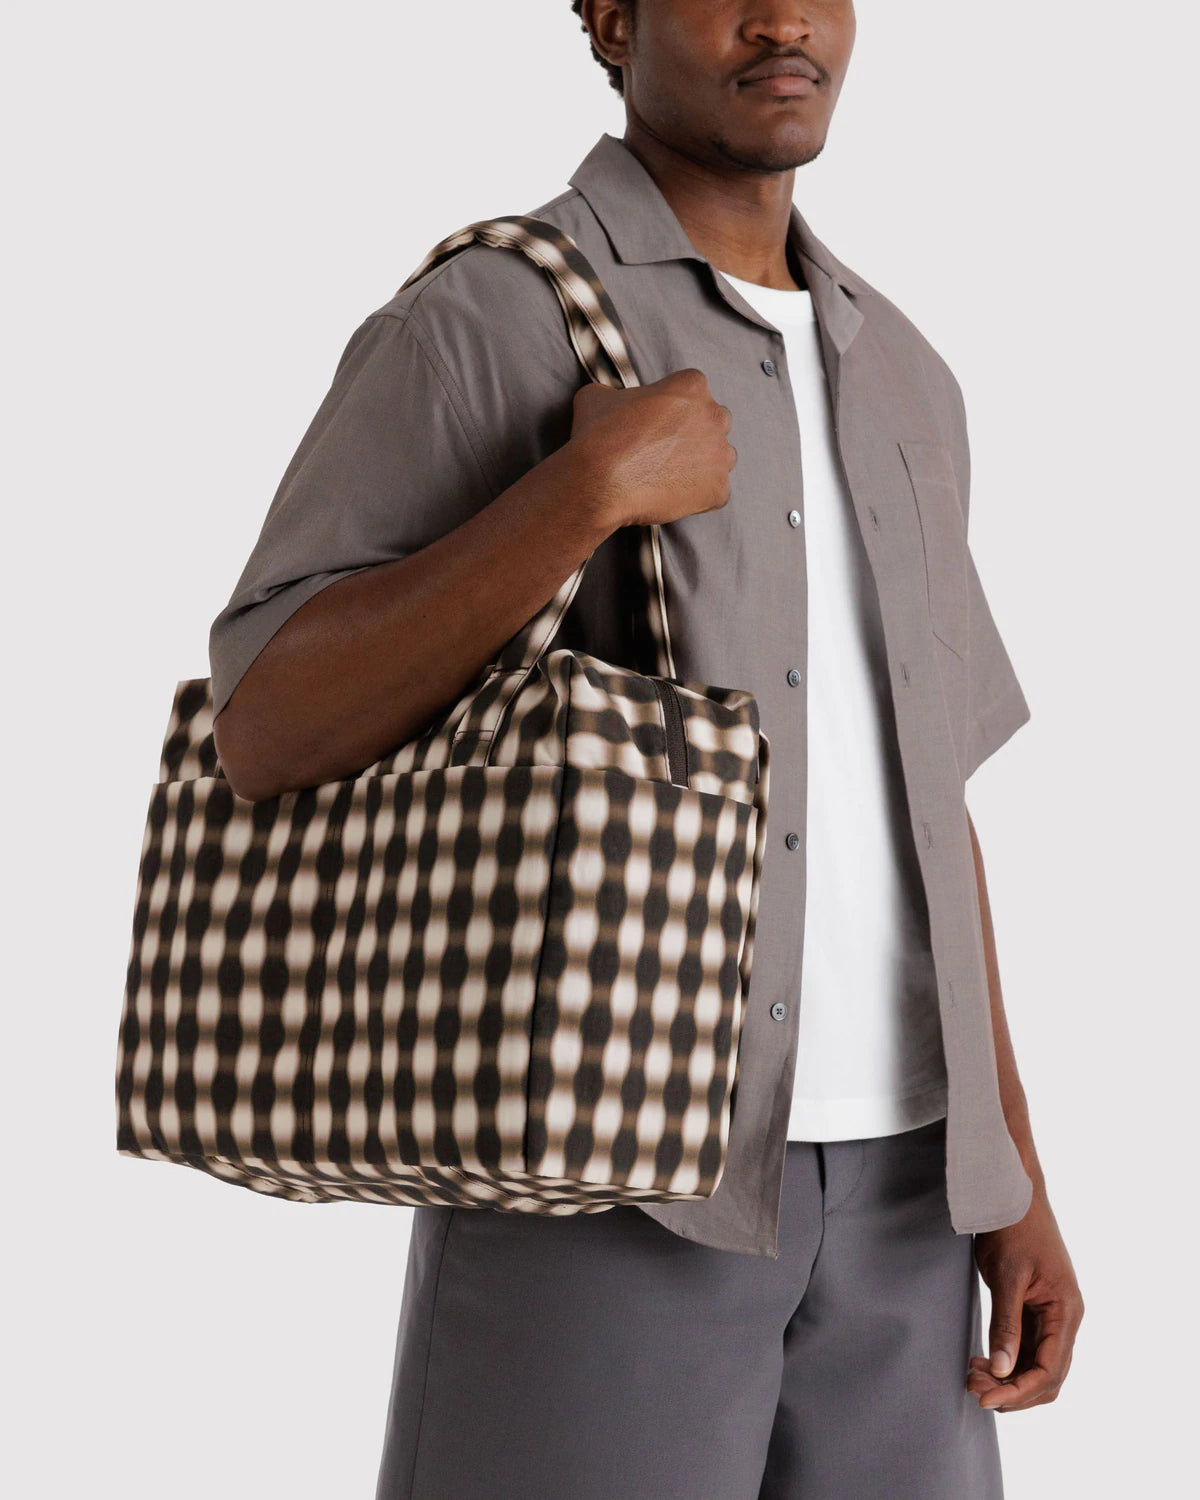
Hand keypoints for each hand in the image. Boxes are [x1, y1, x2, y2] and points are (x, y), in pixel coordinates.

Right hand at [567, 367, 736, 529]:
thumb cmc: (599, 437)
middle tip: (665, 449)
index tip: (659, 422)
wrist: (599, 483)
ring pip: (719, 457)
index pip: (693, 392)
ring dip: (701, 464)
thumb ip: (617, 394)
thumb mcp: (598, 396)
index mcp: (691, 386)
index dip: (674, 408)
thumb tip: (613, 401)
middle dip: (695, 434)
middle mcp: (714, 416)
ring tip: (670, 475)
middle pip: (714, 422)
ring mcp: (720, 455)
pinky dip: (698, 496)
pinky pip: (715, 492)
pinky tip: (672, 495)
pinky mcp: (718, 490)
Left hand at [969, 1189, 1083, 1411]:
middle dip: (1013, 1390)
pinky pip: (1028, 1348)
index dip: (1019, 1391)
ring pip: (1037, 1365)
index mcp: (1066, 1311)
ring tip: (974, 1375)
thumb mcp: (1006, 1276)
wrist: (1011, 1193)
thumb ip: (1006, 1325)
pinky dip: (1008, 1361)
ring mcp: (1052, 1315)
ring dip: (1009, 1378)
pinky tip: (983, 1360)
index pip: (1050, 1370)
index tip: (987, 1399)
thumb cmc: (1012, 1228)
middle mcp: (1065, 1318)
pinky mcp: (1037, 1310)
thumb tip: (1003, 1371)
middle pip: (1047, 1375)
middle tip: (974, 1387)